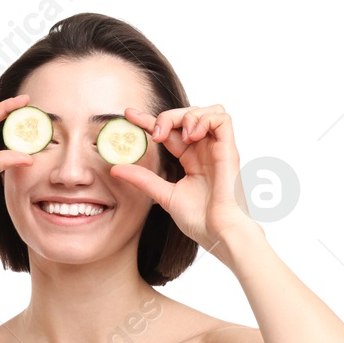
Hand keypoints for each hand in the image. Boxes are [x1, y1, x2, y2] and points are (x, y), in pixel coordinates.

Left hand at [110, 104, 256, 252]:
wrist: (217, 232)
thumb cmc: (199, 219)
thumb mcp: (163, 195)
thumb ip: (142, 179)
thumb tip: (114, 169)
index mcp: (190, 159)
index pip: (168, 132)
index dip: (149, 120)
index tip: (129, 115)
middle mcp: (204, 150)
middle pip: (186, 115)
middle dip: (166, 117)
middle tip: (154, 135)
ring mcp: (217, 148)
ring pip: (207, 110)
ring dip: (187, 116)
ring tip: (176, 137)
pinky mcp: (229, 149)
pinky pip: (222, 118)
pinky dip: (203, 119)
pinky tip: (191, 136)